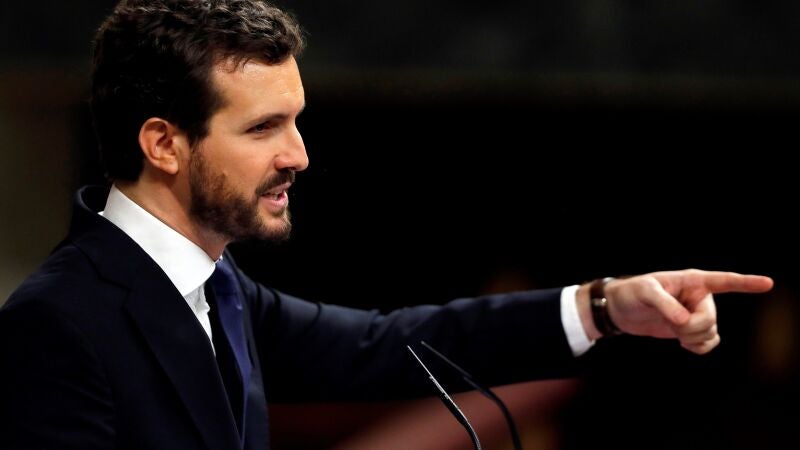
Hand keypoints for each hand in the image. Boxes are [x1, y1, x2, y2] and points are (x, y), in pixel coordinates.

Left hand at [601, 269, 772, 353]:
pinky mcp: (693, 329)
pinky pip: (709, 343)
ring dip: (691, 338)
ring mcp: (698, 313)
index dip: (746, 283)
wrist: (621, 309)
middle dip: (691, 328)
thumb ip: (665, 305)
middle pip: (710, 319)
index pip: (723, 281)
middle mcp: (700, 296)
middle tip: (671, 325)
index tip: (767, 283)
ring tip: (673, 330)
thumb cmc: (632, 292)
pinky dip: (698, 347)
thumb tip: (684, 321)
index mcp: (692, 280)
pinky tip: (684, 343)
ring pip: (711, 333)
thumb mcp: (645, 293)